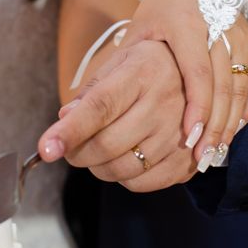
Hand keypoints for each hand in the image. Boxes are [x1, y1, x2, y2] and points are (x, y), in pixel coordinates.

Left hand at [39, 40, 197, 191]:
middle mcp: (164, 102)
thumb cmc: (150, 69)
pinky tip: (123, 159)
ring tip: (99, 151)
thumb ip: (91, 92)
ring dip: (98, 167)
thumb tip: (64, 118)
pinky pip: (142, 183)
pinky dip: (123, 179)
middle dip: (77, 153)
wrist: (201, 79)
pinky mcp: (187, 159)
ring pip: (122, 169)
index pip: (100, 107)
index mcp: (143, 72)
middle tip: (71, 148)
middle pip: (107, 144)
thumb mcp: (120, 64)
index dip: (70, 131)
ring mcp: (180, 133)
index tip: (46, 148)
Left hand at [124, 0, 247, 170]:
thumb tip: (70, 113)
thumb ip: (107, 76)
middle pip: (221, 85)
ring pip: (239, 88)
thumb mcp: (131, 37)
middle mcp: (215, 26)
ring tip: (212, 153)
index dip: (196, 108)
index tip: (189, 141)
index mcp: (183, 23)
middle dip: (211, 126)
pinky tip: (230, 132)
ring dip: (227, 124)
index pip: (196, 72)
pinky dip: (244, 110)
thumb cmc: (156, 15)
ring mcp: (238, 34)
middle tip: (200, 158)